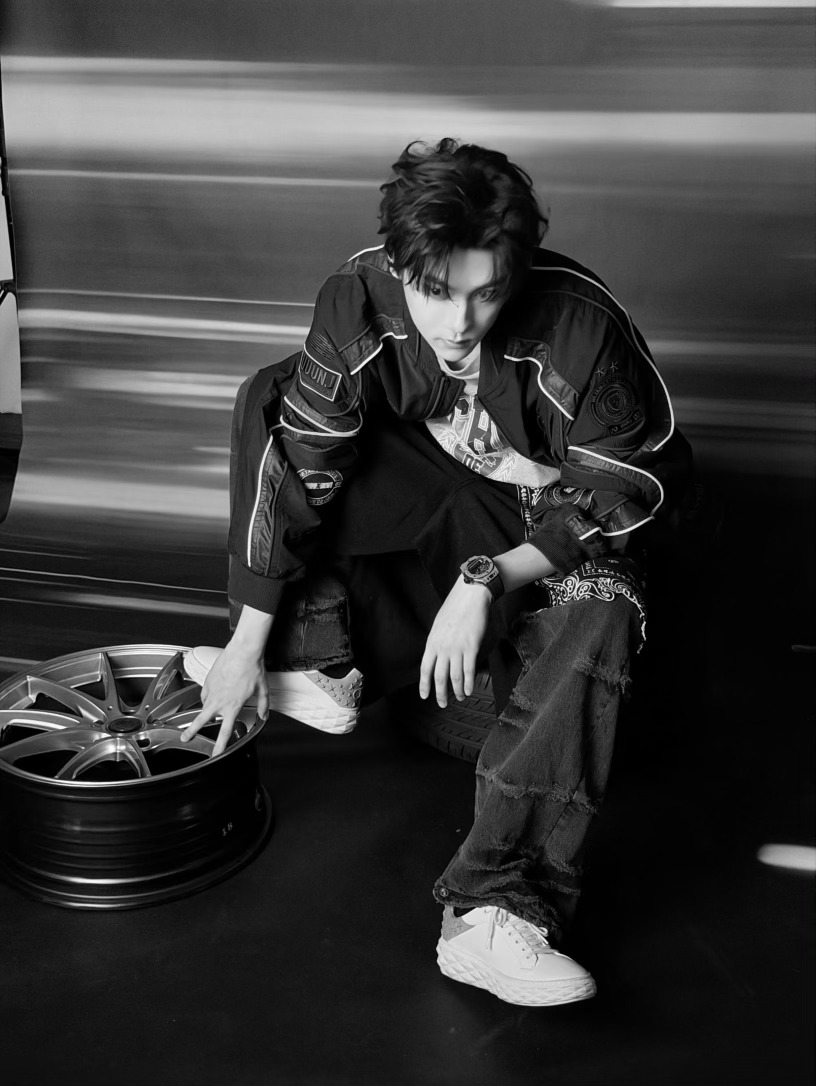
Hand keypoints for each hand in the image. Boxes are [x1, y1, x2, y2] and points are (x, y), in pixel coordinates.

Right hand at [181, 642, 269, 756]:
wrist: (243, 651)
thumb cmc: (253, 669)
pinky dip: (207, 697)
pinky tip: (211, 696)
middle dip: (191, 731)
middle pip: (201, 720)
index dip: (219, 746)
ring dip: (203, 712)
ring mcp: (212, 690)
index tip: (215, 754)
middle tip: (185, 738)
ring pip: (203, 706)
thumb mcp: (262, 689)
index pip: (225, 731)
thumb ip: (262, 705)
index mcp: (233, 706)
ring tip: (202, 716)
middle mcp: (220, 701)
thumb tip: (264, 715)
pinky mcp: (208, 680)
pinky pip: (204, 693)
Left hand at [420, 576, 490, 707]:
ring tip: (460, 697)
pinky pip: (469, 670)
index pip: (425, 669)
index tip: (425, 696)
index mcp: (432, 642)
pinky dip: (468, 683)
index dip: (424, 685)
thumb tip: (436, 656)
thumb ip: (436, 642)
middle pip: (439, 677)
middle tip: (442, 704)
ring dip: (456, 691)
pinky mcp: (471, 647)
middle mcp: (442, 648)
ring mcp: (457, 648)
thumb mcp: (438, 625)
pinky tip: (468, 690)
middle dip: (440, 694)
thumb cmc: (455, 608)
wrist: (470, 596)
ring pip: (454, 677)